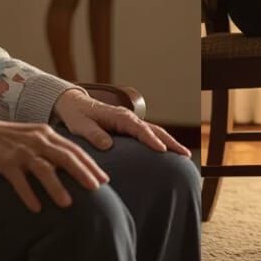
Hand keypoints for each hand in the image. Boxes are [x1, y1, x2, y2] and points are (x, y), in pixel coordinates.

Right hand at [0, 110, 108, 212]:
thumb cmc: (9, 138)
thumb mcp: (34, 137)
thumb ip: (52, 147)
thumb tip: (73, 164)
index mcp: (47, 134)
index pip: (74, 150)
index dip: (90, 164)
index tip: (104, 179)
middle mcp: (37, 140)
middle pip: (65, 157)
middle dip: (82, 173)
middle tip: (96, 188)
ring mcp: (21, 151)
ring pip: (43, 169)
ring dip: (56, 187)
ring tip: (67, 203)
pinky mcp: (5, 162)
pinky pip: (19, 180)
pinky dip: (28, 194)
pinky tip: (36, 208)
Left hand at [53, 88, 191, 156]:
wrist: (75, 104)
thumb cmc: (77, 116)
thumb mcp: (80, 126)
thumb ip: (93, 134)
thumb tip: (108, 145)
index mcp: (119, 117)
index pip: (139, 129)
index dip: (151, 140)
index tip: (163, 151)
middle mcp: (128, 118)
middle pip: (154, 129)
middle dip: (171, 142)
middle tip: (185, 155)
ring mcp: (131, 122)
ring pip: (156, 131)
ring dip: (170, 142)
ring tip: (185, 155)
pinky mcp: (130, 127)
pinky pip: (149, 134)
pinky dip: (162, 141)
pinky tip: (170, 152)